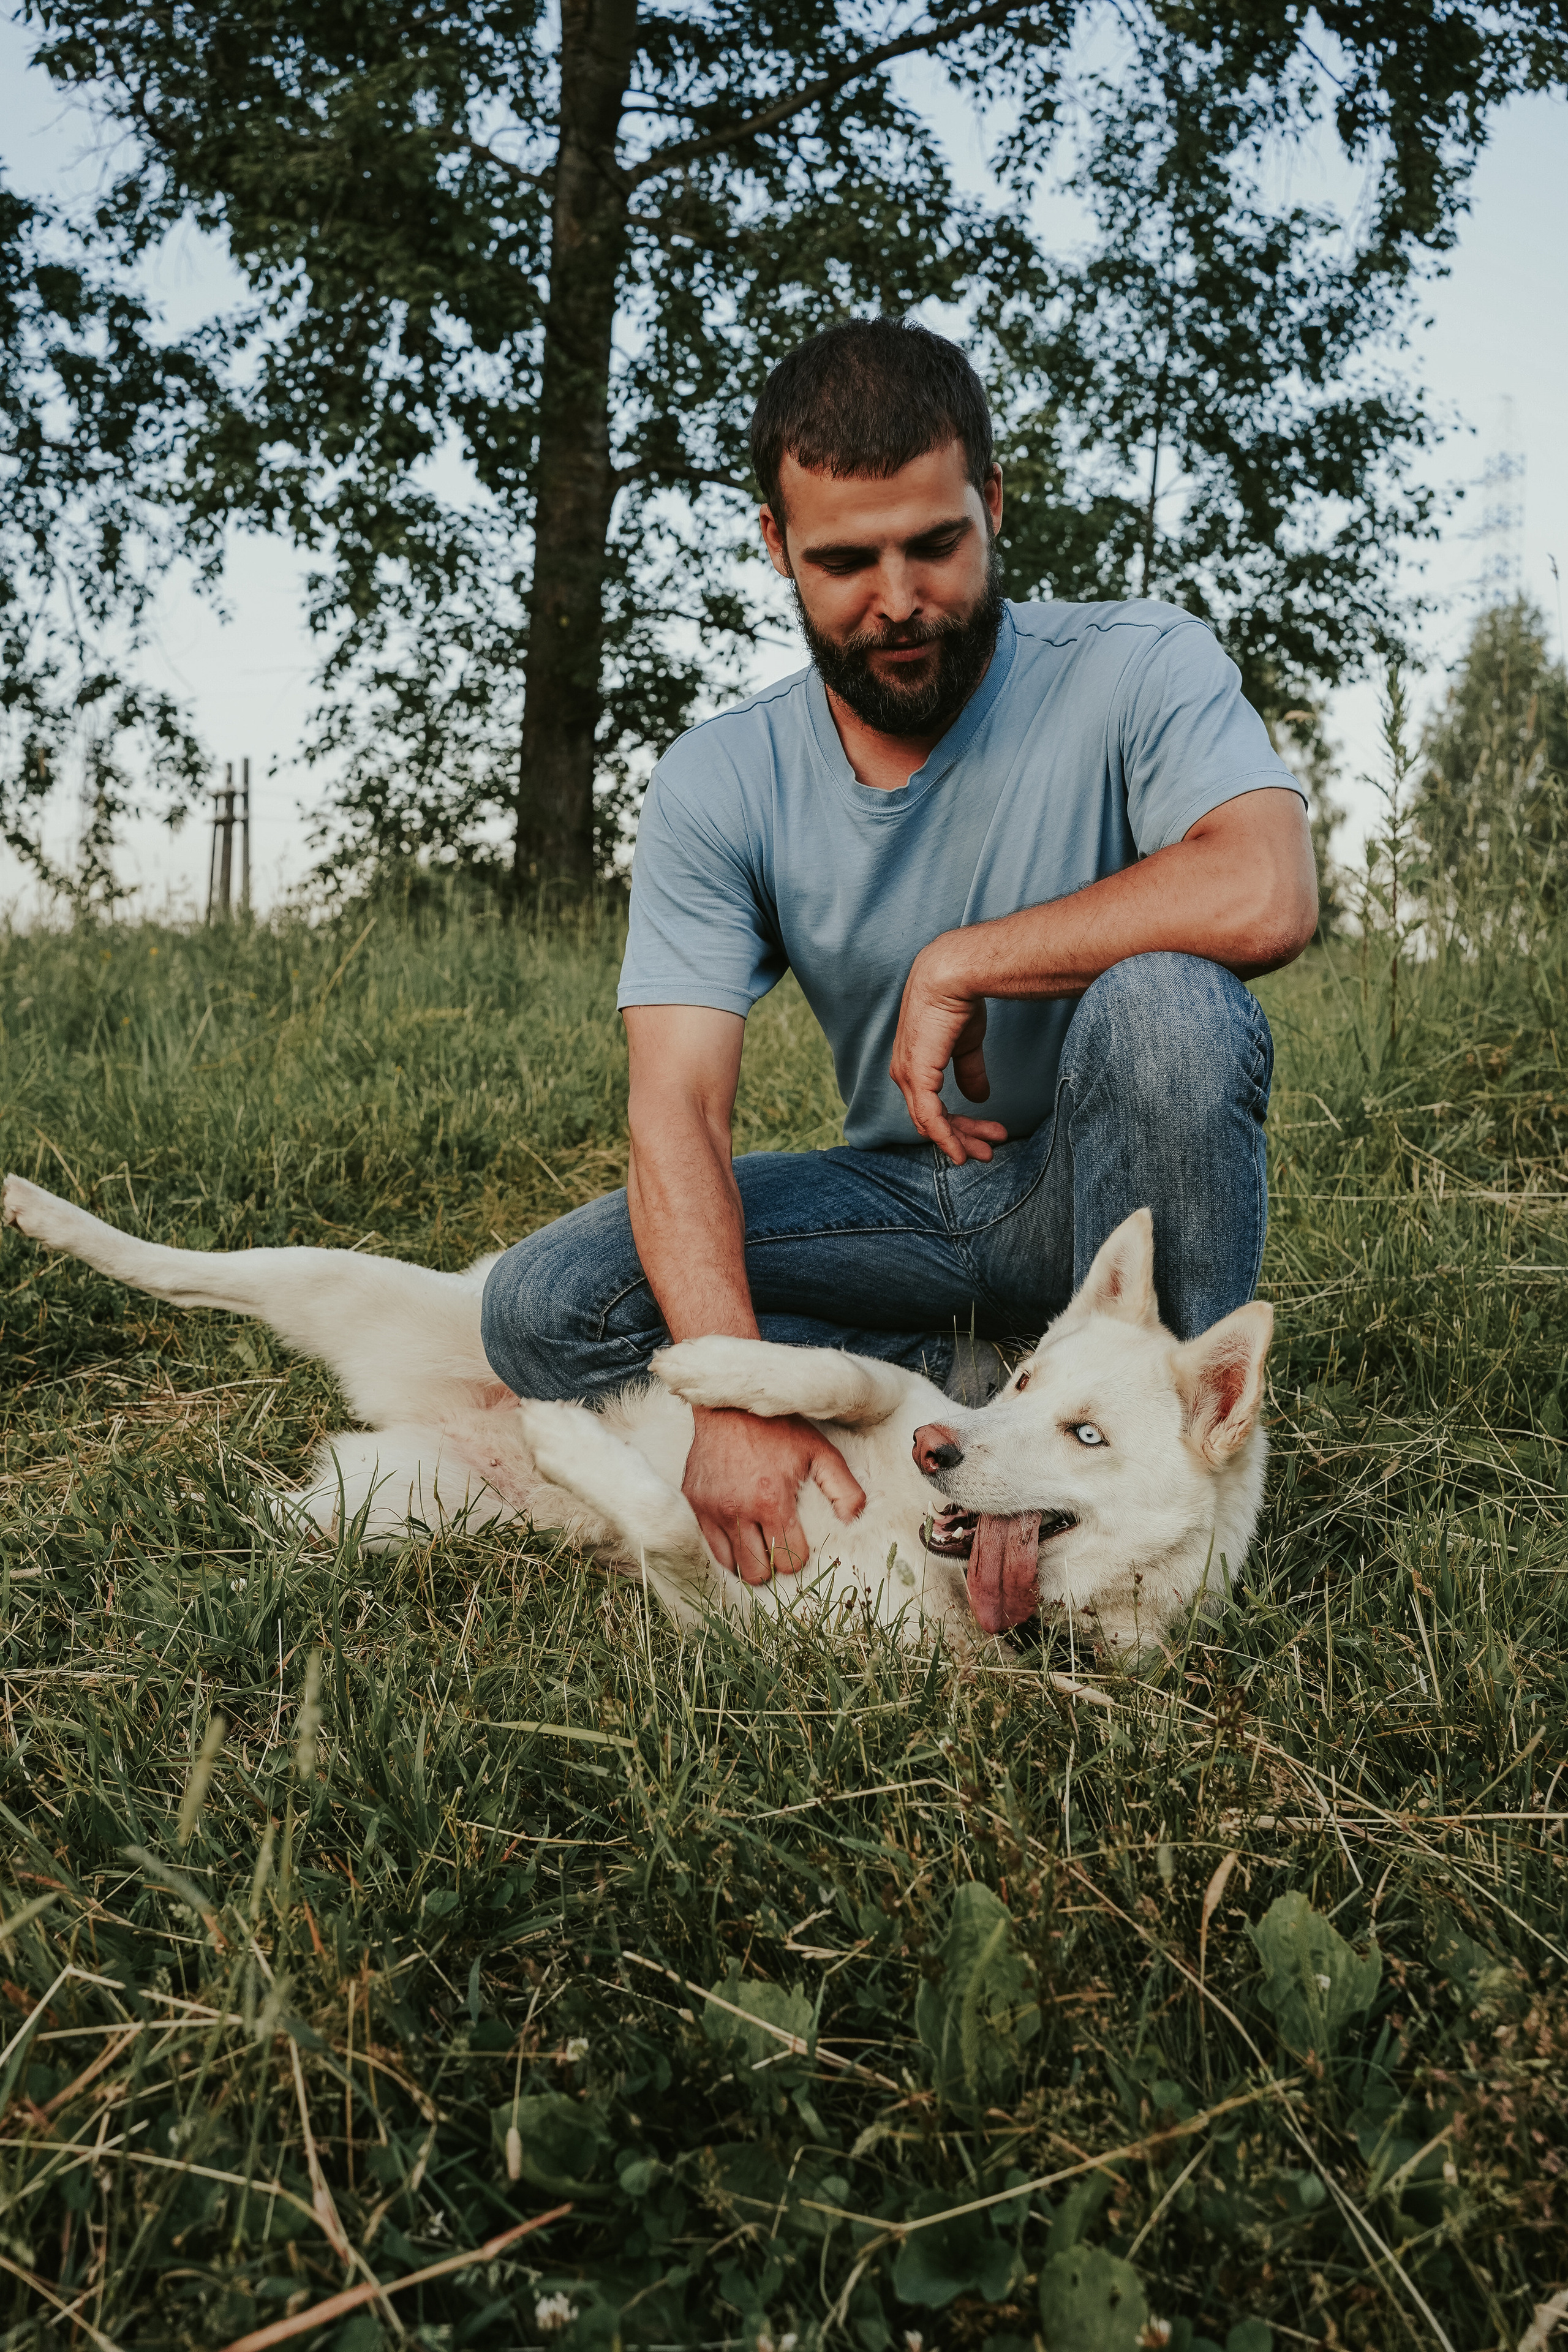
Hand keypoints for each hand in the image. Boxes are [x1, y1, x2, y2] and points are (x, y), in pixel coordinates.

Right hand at [683, 1405, 864, 1584]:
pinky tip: (740, 1536)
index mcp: (772, 1501)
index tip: (799, 1545)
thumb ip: (843, 1489)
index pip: (788, 1560)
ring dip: (750, 1560)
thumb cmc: (778, 1428)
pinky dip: (727, 1548)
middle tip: (779, 1549)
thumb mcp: (820, 1452)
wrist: (730, 1404)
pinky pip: (710, 1545)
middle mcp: (738, 1510)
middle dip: (773, 1566)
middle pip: (758, 1571)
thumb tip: (852, 1521)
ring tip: (760, 1545)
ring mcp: (712, 1508)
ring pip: (732, 1564)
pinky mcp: (695, 1503)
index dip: (798, 1557)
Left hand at [889, 939, 1008, 1166]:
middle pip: (930, 1121)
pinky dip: (945, 1138)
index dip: (958, 1126)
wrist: (951, 977)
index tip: (985, 1135)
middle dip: (961, 1138)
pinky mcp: (916, 1077)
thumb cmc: (958, 1002)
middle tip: (986, 1152)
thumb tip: (979, 1097)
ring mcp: (908, 1077)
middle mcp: (904, 1075)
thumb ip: (969, 1072)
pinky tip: (960, 1151)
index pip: (932, 1107)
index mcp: (913, 1067)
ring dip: (959, 1140)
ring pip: (931, 1124)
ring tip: (986, 1151)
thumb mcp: (966, 1045)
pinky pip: (930, 1118)